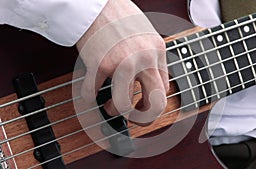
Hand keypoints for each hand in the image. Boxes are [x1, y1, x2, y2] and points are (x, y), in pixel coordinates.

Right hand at [76, 0, 168, 124]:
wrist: (95, 2)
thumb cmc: (118, 15)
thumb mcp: (145, 33)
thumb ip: (149, 56)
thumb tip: (148, 80)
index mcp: (157, 50)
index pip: (163, 88)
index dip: (153, 102)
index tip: (144, 105)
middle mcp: (143, 59)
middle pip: (154, 102)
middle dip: (144, 117)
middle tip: (135, 118)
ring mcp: (121, 63)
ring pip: (123, 106)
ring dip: (114, 111)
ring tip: (109, 105)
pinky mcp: (99, 65)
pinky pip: (92, 94)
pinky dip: (89, 97)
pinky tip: (91, 91)